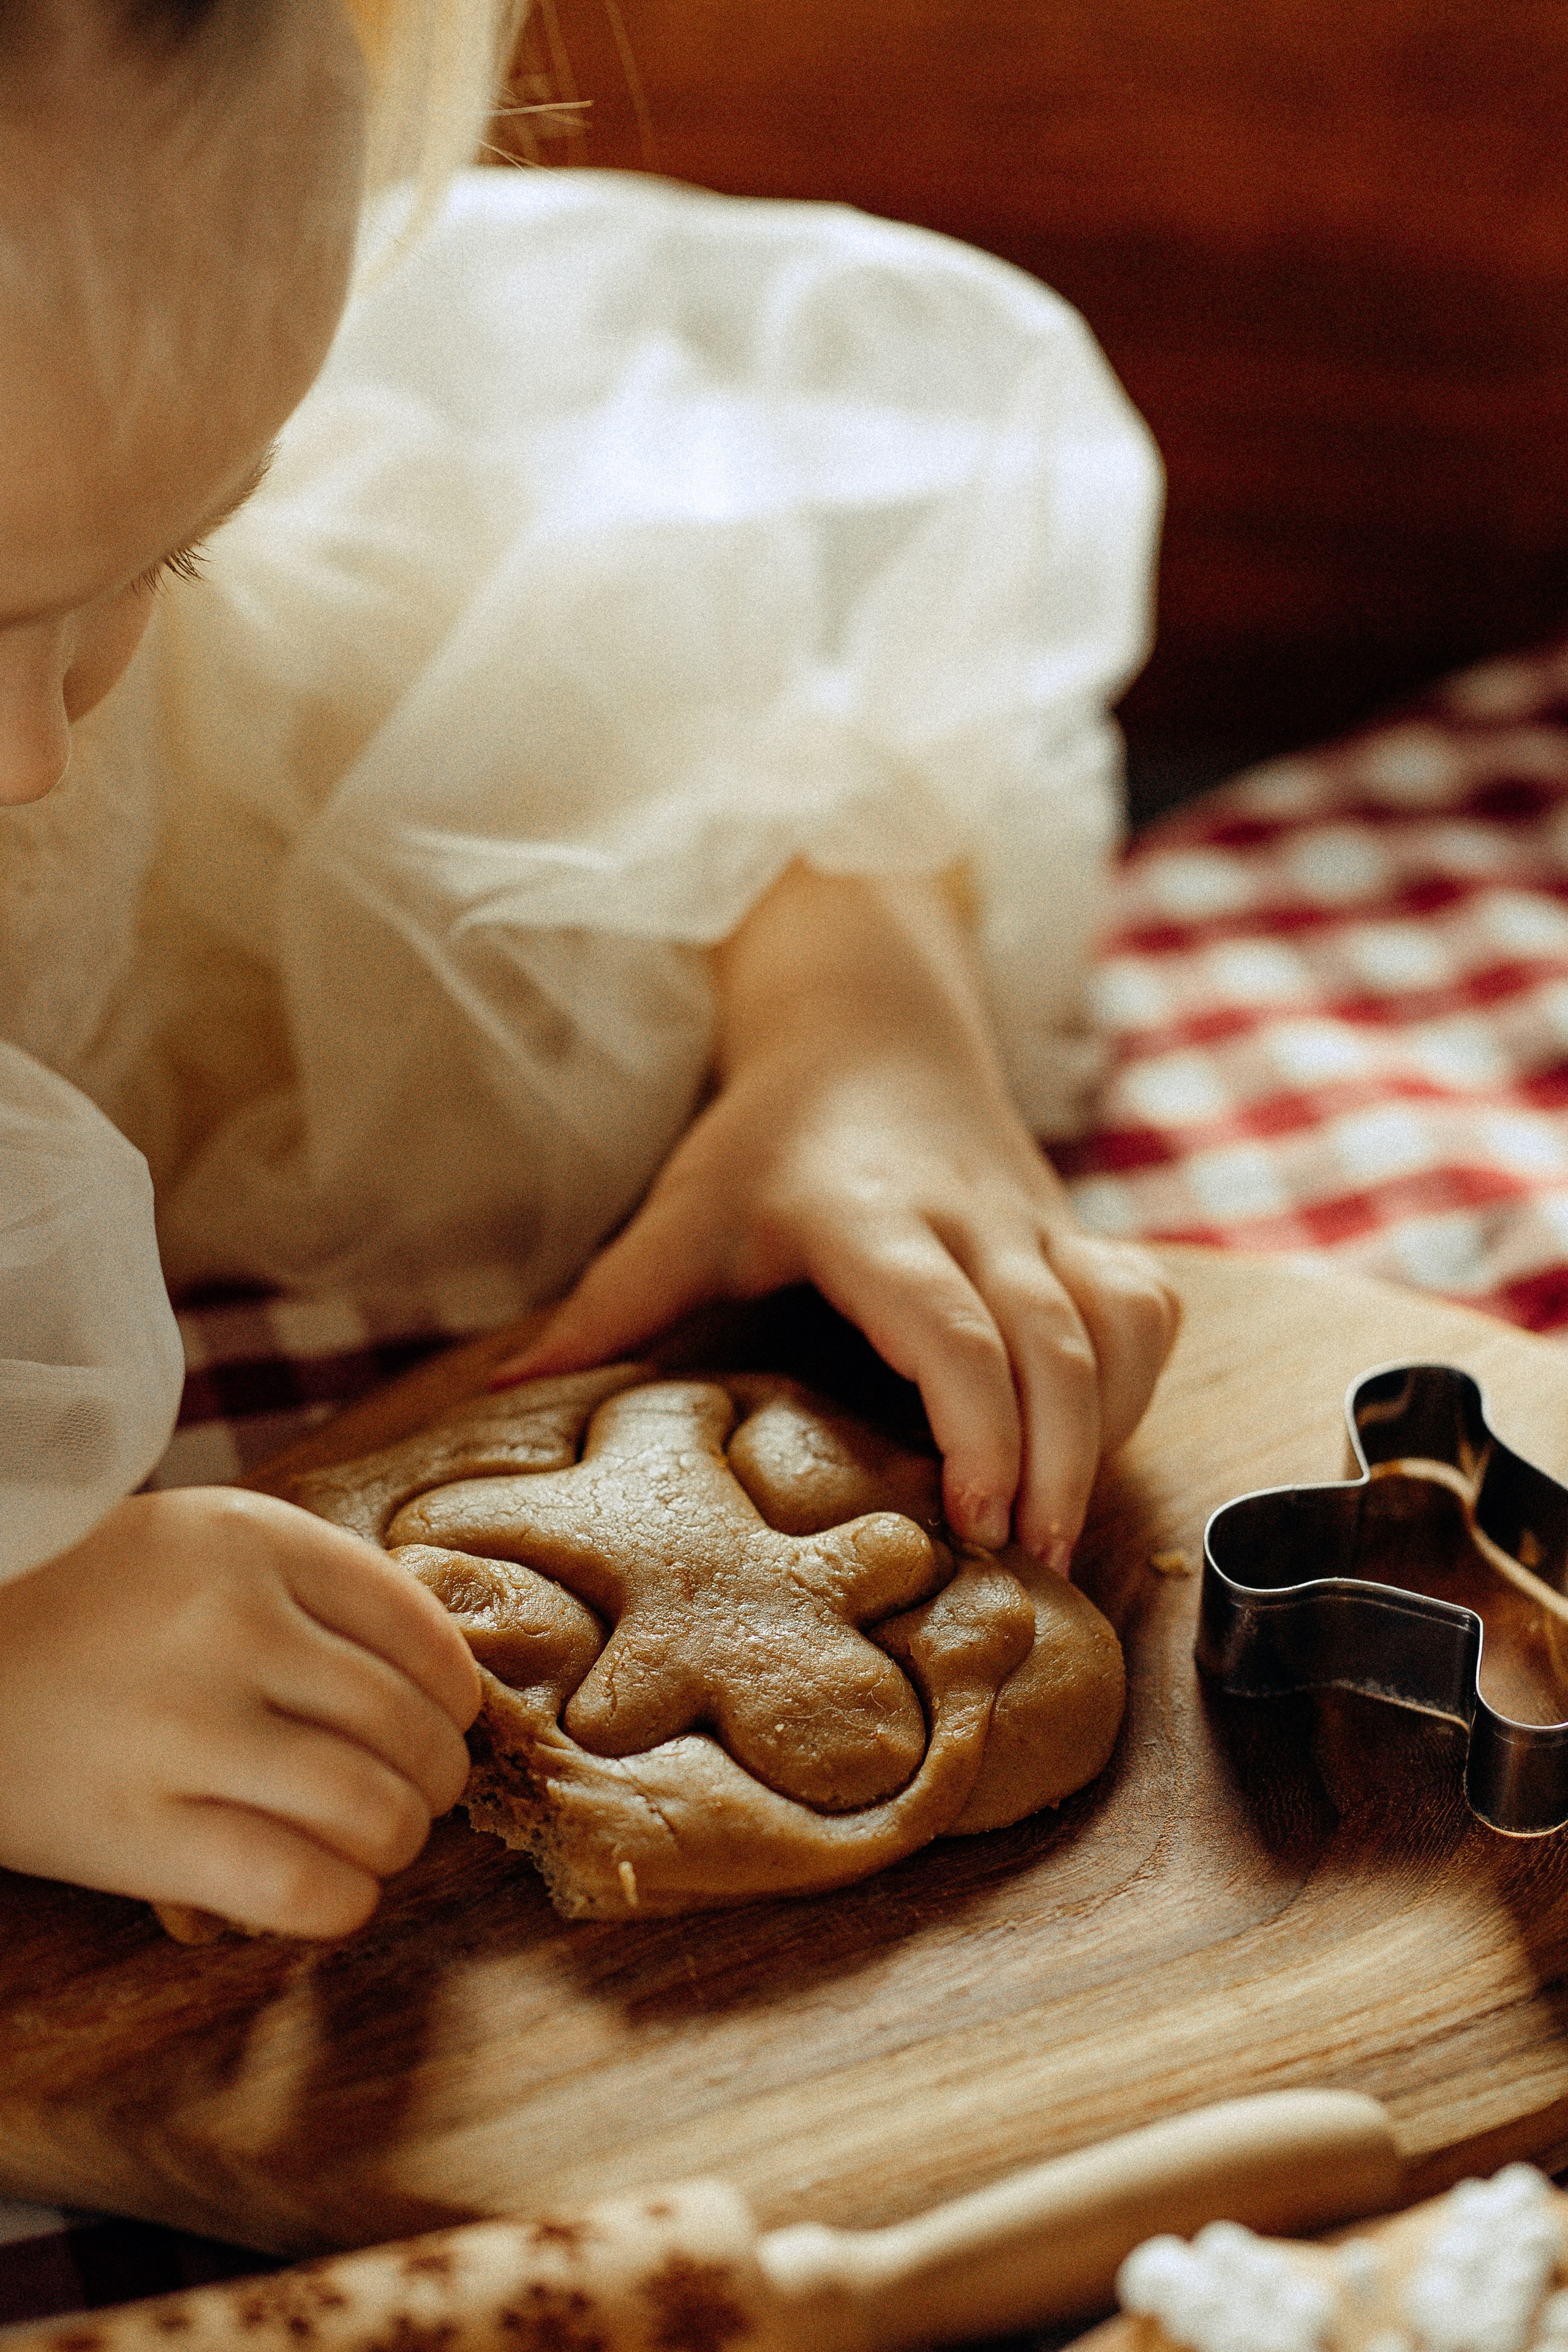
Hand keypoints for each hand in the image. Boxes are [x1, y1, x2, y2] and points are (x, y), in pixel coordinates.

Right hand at [0, 1488, 481, 1936]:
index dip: (454, 1687)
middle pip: (406, 1722)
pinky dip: (343, 1901)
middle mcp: (230, 1624)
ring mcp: (186, 1728)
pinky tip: (338, 1892)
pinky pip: (297, 1884)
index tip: (450, 1715)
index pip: (415, 1624)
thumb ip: (303, 1587)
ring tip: (383, 1842)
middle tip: (423, 1790)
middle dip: (437, 1773)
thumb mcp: (193, 1543)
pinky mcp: (139, 1831)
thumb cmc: (78, 1601)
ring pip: (372, 1808)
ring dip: (400, 1839)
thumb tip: (432, 1675)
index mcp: (251, 1539)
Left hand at [495, 867, 1178, 1570]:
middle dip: (1061, 1460)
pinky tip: (1096, 1449)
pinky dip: (1138, 1383)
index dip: (978, 1424)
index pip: (954, 1326)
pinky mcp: (1077, 1234)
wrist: (871, 1029)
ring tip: (1062, 1537)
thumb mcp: (688, 1205)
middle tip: (1030, 1567)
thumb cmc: (772, 1136)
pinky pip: (1144, 1307)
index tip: (976, 1519)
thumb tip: (501, 1394)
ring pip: (1117, 1324)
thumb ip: (614, 1298)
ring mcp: (1038, 1226)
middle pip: (1056, 1342)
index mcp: (873, 1219)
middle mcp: (974, 1220)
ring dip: (1110, 1432)